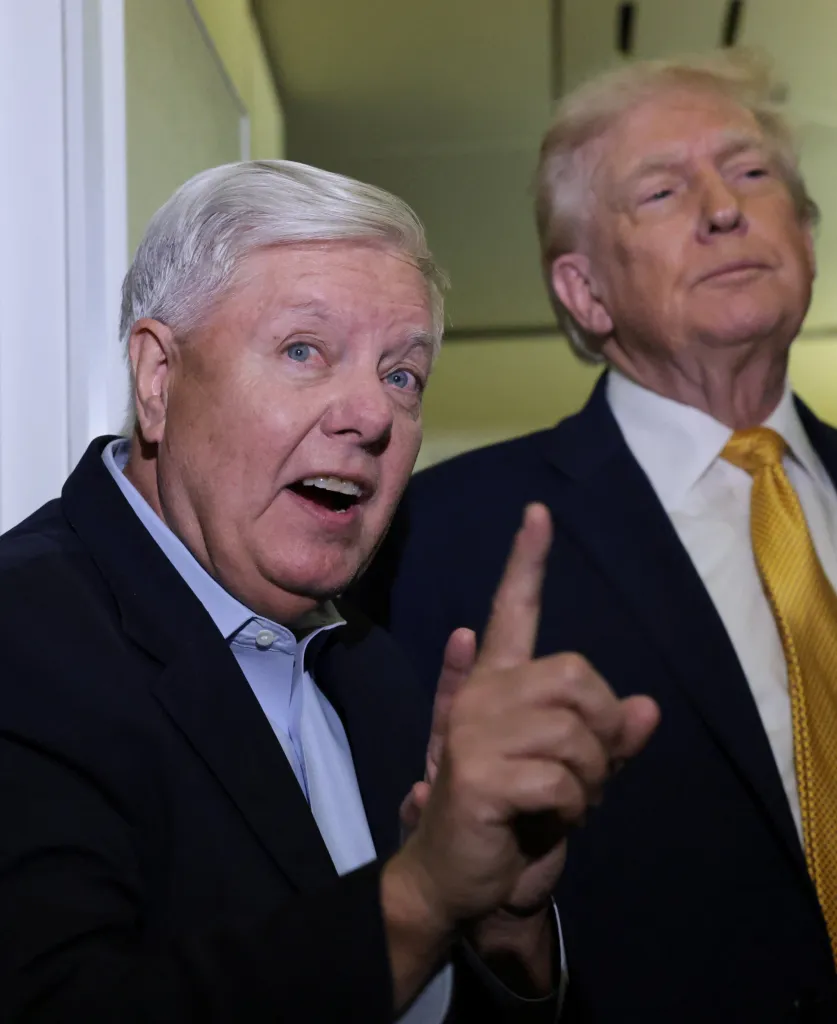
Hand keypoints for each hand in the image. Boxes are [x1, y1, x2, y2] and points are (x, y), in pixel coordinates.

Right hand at [387, 503, 659, 931]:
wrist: (456, 876)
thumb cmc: (512, 817)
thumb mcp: (569, 774)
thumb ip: (605, 738)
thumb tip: (648, 707)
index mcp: (495, 685)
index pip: (512, 612)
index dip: (526, 563)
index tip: (539, 515)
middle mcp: (479, 695)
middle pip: (576, 675)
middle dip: (601, 731)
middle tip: (586, 776)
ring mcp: (471, 731)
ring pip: (574, 730)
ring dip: (590, 778)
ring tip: (568, 801)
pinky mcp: (475, 773)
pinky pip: (560, 777)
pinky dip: (571, 807)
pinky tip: (544, 819)